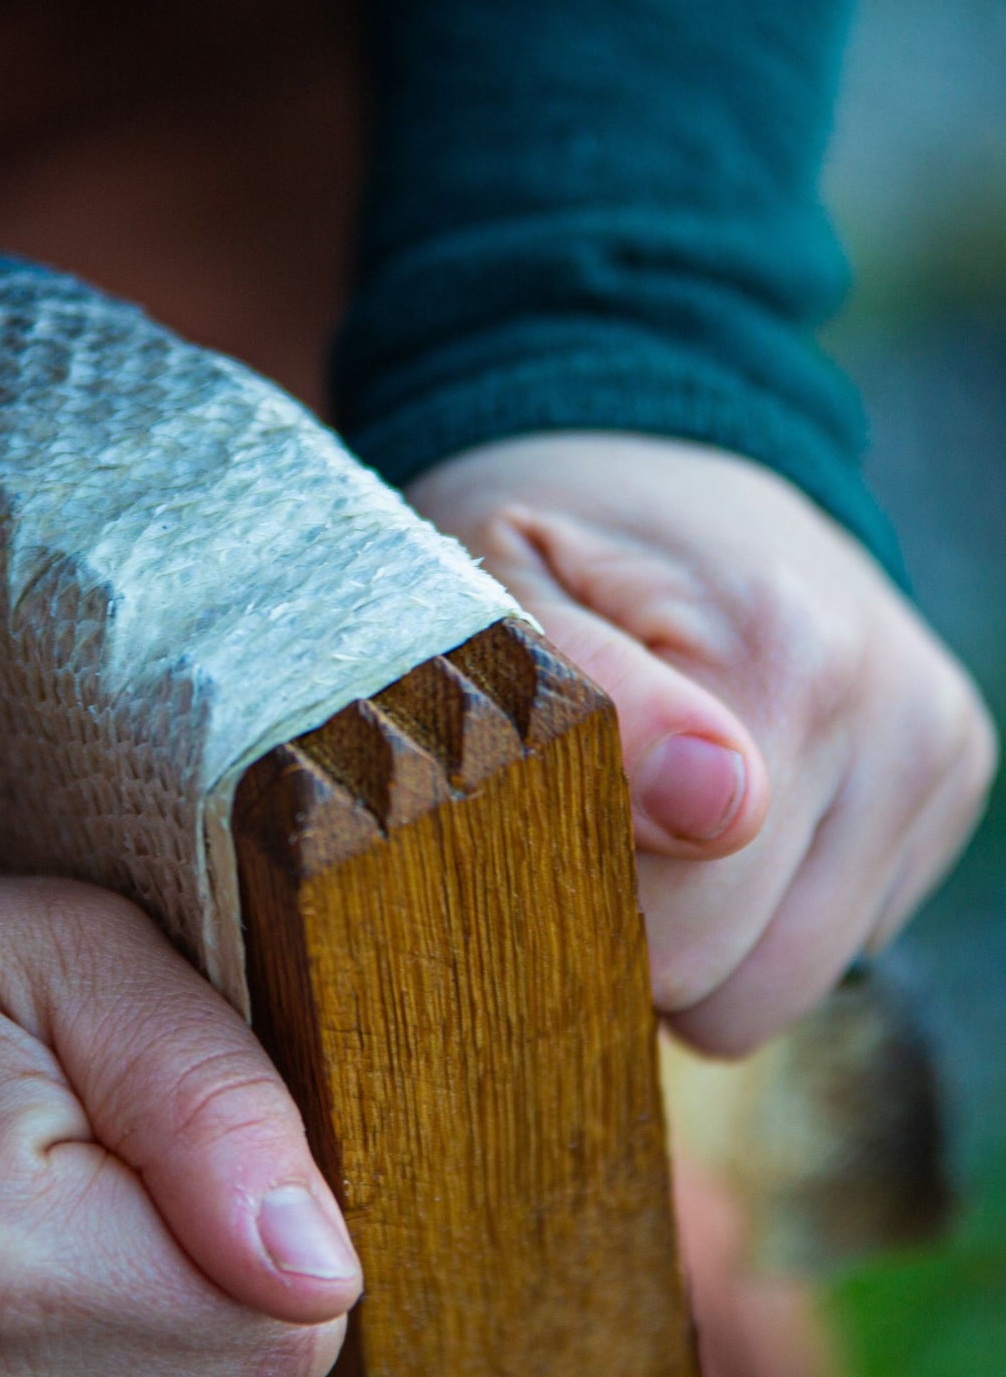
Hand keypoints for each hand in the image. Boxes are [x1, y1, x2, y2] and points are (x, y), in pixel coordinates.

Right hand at [0, 834, 358, 1374]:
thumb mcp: (72, 949)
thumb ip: (205, 1093)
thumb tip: (319, 1261)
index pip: (279, 1332)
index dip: (283, 1232)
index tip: (199, 1149)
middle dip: (225, 1287)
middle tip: (129, 1174)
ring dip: (166, 1332)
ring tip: (85, 1225)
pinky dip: (106, 1363)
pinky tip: (52, 1290)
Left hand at [408, 433, 995, 1053]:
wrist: (654, 464)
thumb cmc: (546, 536)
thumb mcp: (499, 586)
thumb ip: (578, 692)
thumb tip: (716, 807)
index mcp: (779, 656)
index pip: (673, 933)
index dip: (569, 913)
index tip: (522, 839)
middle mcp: (888, 713)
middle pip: (736, 983)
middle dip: (630, 935)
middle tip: (573, 821)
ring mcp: (932, 751)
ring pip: (787, 985)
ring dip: (698, 932)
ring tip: (642, 811)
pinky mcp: (949, 776)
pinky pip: (833, 943)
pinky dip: (757, 905)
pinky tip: (716, 801)